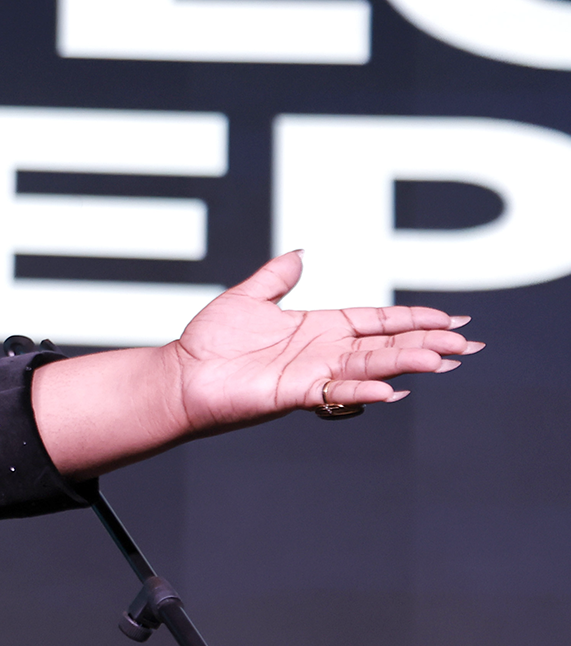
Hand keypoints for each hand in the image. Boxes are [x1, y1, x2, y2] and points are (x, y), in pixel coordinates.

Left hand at [170, 250, 480, 429]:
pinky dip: (362, 390)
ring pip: (369, 367)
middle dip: (426, 343)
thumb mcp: (246, 298)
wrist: (178, 376)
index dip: (413, 319)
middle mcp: (322, 352)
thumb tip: (300, 252)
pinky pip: (334, 392)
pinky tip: (392, 389)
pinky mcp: (292, 394)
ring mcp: (311, 374)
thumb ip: (276, 277)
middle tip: (469, 345)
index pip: (376, 321)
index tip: (451, 319)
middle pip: (384, 345)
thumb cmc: (208, 343)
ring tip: (444, 360)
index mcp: (318, 328)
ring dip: (406, 363)